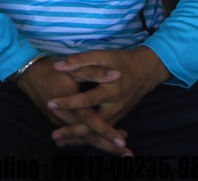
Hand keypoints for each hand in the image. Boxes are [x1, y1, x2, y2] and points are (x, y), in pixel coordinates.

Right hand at [17, 55, 129, 156]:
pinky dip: (89, 138)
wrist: (27, 73)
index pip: (91, 121)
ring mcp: (59, 121)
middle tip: (127, 154)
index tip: (122, 141)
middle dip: (108, 146)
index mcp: (70, 105)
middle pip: (88, 136)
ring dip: (101, 144)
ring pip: (82, 137)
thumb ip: (95, 72)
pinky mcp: (57, 121)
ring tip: (121, 150)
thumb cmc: (51, 69)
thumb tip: (117, 75)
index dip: (107, 131)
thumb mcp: (73, 69)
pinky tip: (103, 140)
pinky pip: (76, 133)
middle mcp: (63, 117)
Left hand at [48, 47, 169, 145]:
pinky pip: (103, 130)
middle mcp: (115, 106)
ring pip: (98, 131)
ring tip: (59, 142)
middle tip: (54, 136)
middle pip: (94, 124)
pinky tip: (74, 140)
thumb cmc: (121, 61)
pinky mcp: (118, 117)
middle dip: (74, 131)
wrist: (146, 70)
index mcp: (111, 90)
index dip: (69, 102)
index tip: (51, 104)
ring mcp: (118, 113)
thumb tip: (58, 66)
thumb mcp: (102, 55)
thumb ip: (80, 60)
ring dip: (80, 138)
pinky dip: (90, 137)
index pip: (87, 99)